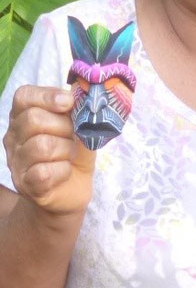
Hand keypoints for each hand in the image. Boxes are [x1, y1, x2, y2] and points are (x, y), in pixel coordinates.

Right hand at [3, 85, 95, 215]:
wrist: (72, 191)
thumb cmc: (74, 154)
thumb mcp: (80, 129)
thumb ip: (80, 112)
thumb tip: (88, 96)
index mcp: (24, 117)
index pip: (24, 96)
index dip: (47, 96)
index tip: (68, 103)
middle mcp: (14, 137)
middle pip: (34, 119)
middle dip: (64, 126)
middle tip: (74, 137)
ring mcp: (17, 162)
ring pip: (42, 146)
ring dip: (66, 150)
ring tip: (70, 155)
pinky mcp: (26, 185)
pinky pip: (45, 172)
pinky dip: (63, 170)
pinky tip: (65, 171)